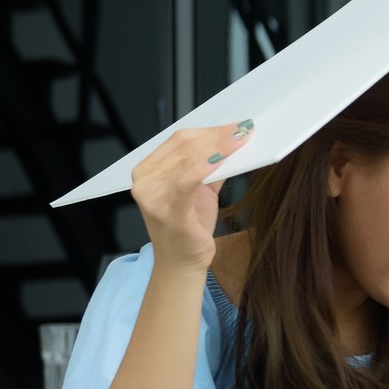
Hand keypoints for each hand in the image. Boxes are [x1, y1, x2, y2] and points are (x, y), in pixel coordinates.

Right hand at [129, 121, 253, 274]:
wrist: (181, 261)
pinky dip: (207, 165)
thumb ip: (208, 166)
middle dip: (218, 136)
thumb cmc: (189, 226)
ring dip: (219, 147)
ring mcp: (153, 196)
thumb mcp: (199, 190)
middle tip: (243, 130)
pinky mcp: (168, 211)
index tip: (234, 126)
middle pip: (184, 146)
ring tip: (241, 141)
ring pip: (189, 159)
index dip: (209, 130)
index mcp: (147, 171)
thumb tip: (231, 142)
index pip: (178, 140)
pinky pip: (188, 180)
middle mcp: (144, 181)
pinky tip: (224, 159)